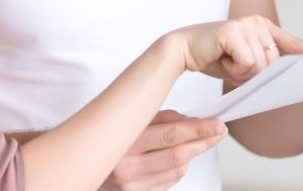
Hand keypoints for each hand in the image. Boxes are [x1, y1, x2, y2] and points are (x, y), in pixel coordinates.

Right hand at [101, 110, 226, 190]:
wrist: (83, 168)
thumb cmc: (108, 140)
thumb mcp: (129, 122)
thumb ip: (160, 119)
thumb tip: (191, 120)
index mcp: (123, 143)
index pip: (170, 135)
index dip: (198, 129)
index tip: (217, 123)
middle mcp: (127, 168)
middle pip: (178, 155)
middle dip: (203, 142)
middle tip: (219, 131)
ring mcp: (133, 187)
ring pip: (177, 170)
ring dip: (191, 155)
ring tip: (194, 142)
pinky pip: (169, 182)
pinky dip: (178, 168)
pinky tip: (175, 157)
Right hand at [171, 16, 302, 85]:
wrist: (183, 49)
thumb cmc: (214, 56)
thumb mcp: (244, 63)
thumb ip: (264, 65)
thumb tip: (286, 78)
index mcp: (264, 28)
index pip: (293, 43)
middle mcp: (258, 23)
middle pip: (275, 64)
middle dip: (255, 74)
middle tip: (233, 65)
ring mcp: (246, 25)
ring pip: (261, 66)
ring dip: (242, 73)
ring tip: (226, 61)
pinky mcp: (233, 32)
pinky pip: (247, 63)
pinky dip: (234, 69)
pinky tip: (221, 58)